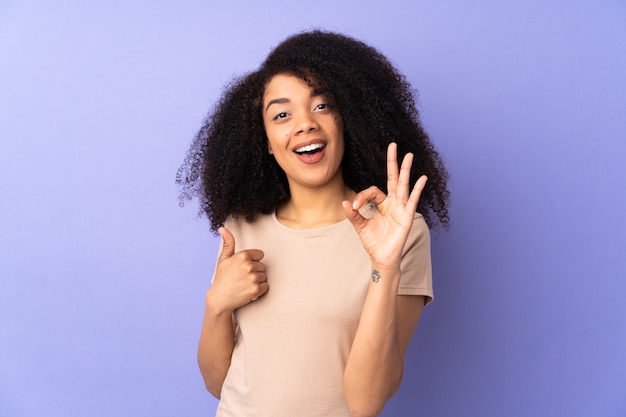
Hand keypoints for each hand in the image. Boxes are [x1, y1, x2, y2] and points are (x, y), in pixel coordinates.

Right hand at [207, 227, 268, 313]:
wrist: (220, 298)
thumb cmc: (222, 278)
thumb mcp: (224, 259)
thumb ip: (228, 242)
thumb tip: (223, 228)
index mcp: (243, 256)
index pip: (260, 255)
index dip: (253, 261)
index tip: (244, 267)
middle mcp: (249, 266)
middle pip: (262, 266)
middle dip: (255, 271)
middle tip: (243, 277)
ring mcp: (253, 278)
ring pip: (264, 276)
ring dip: (257, 280)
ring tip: (245, 284)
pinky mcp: (256, 290)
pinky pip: (266, 286)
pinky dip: (259, 289)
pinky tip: (249, 289)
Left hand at [342, 143, 426, 269]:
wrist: (382, 258)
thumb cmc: (373, 242)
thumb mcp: (360, 226)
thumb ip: (354, 214)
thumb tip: (345, 202)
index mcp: (382, 204)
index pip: (373, 191)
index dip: (362, 196)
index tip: (355, 207)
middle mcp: (393, 203)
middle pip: (393, 178)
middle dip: (393, 162)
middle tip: (393, 144)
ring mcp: (401, 208)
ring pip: (403, 185)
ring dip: (406, 170)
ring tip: (409, 155)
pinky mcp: (407, 216)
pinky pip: (413, 200)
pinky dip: (418, 189)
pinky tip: (423, 178)